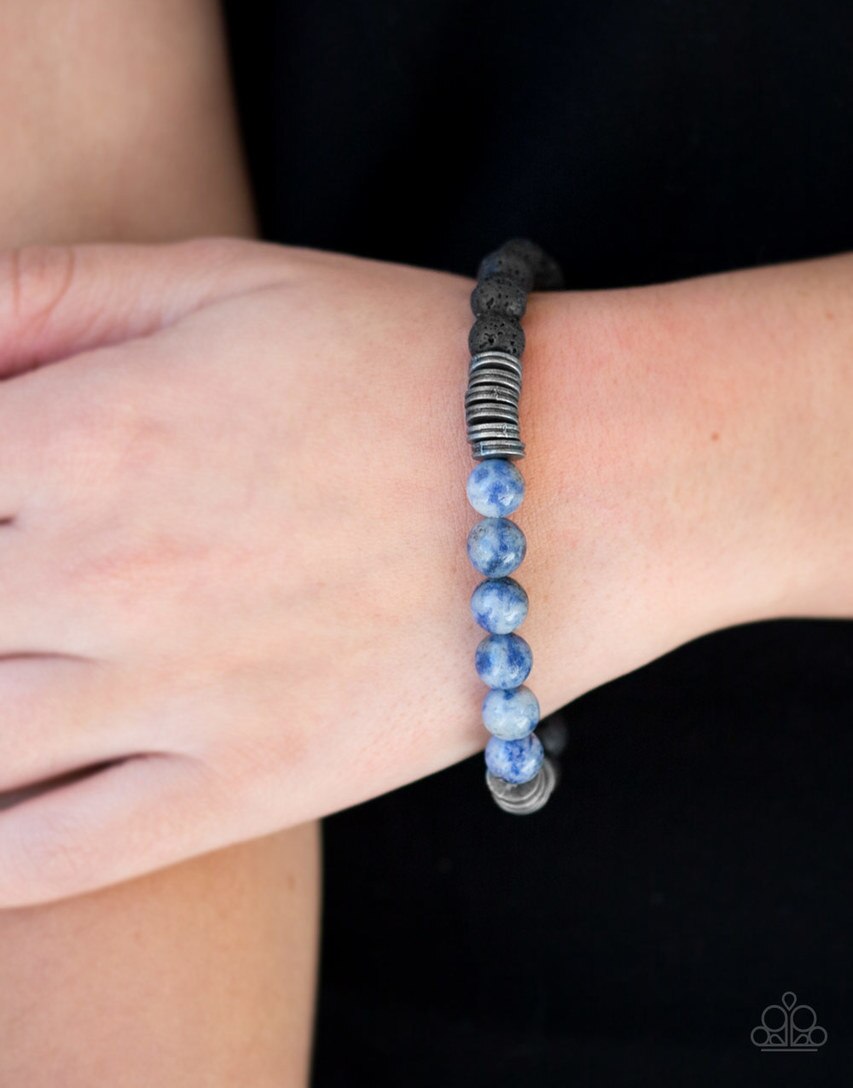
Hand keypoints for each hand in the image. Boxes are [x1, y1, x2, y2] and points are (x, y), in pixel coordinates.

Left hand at [0, 238, 847, 905]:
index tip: (1, 497)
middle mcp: (102, 571)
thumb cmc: (403, 360)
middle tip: (27, 579)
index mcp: (85, 434)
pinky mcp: (242, 784)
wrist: (582, 479)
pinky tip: (2, 806)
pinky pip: (52, 856)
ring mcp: (169, 695)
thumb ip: (47, 295)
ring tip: (30, 663)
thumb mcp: (224, 279)